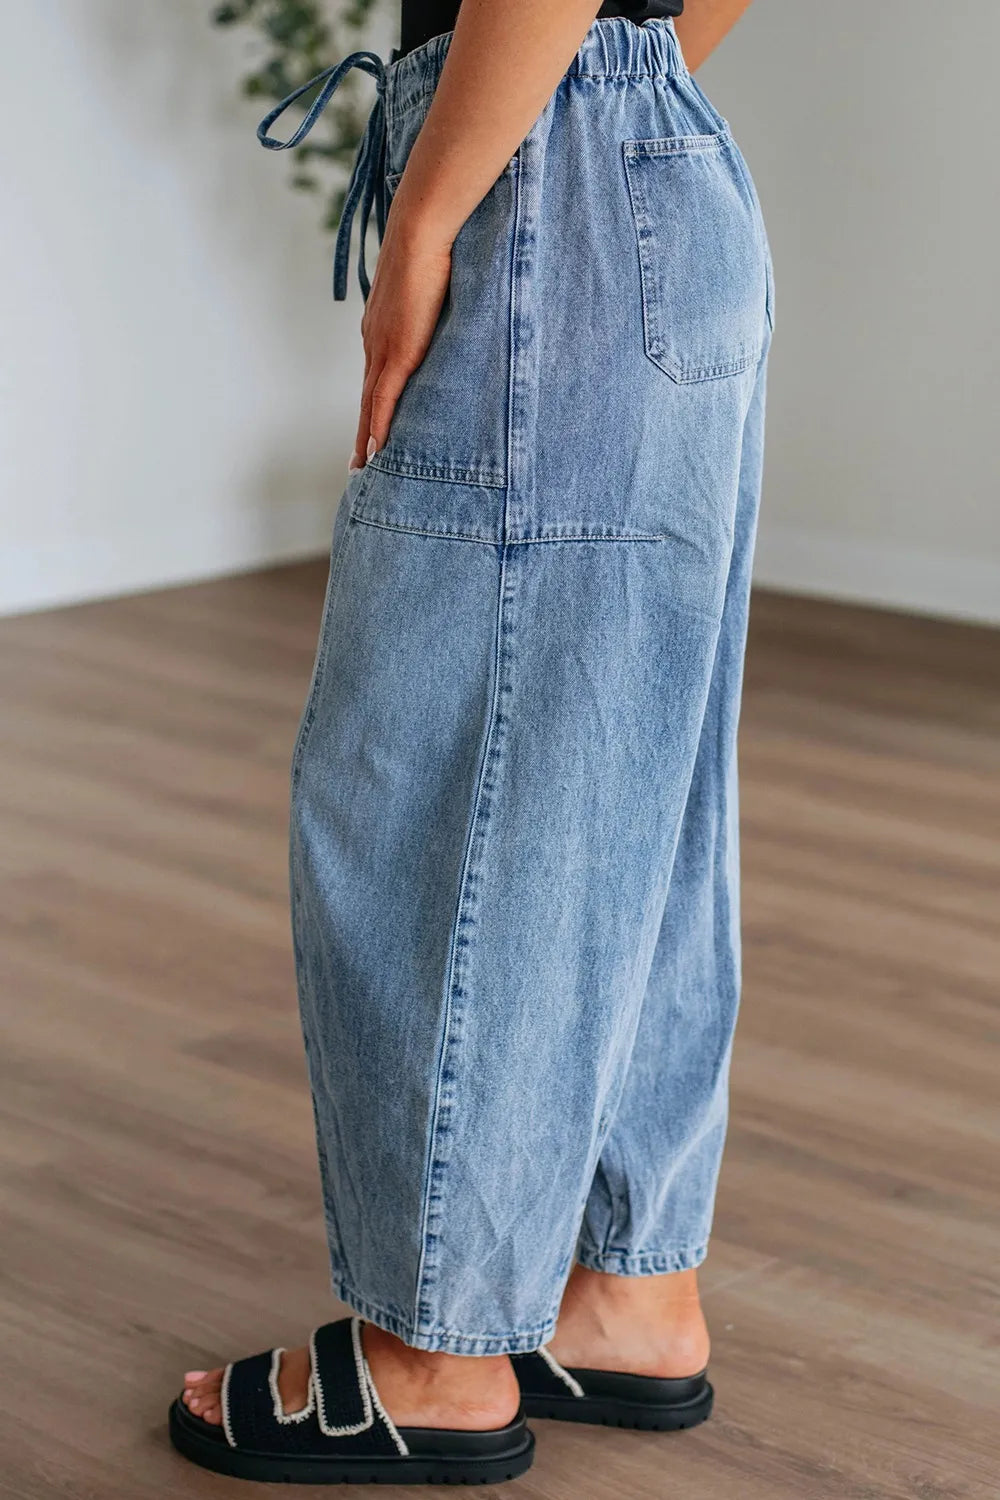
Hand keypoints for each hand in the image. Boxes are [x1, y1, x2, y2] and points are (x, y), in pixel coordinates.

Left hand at [351, 211, 453, 470]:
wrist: (419, 233)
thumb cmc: (431, 248)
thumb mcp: (431, 288)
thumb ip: (434, 310)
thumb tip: (448, 316)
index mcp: (380, 328)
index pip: (376, 377)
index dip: (372, 407)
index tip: (370, 429)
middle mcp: (374, 342)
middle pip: (367, 398)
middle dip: (363, 432)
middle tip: (358, 464)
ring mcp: (382, 349)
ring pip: (370, 406)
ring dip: (366, 438)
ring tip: (364, 468)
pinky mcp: (396, 353)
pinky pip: (383, 400)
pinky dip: (378, 427)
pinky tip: (375, 451)